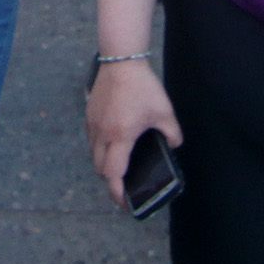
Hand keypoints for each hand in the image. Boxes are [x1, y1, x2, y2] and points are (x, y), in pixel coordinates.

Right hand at [85, 59, 180, 208]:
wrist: (121, 61)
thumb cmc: (143, 86)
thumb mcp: (165, 112)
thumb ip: (172, 133)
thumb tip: (174, 145)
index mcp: (121, 136)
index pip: (113, 173)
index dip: (117, 192)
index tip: (124, 202)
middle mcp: (102, 133)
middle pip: (100, 168)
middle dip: (111, 180)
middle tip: (125, 184)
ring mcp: (93, 124)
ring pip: (94, 154)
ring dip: (105, 164)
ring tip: (120, 164)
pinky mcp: (89, 115)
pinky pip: (92, 140)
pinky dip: (100, 148)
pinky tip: (114, 143)